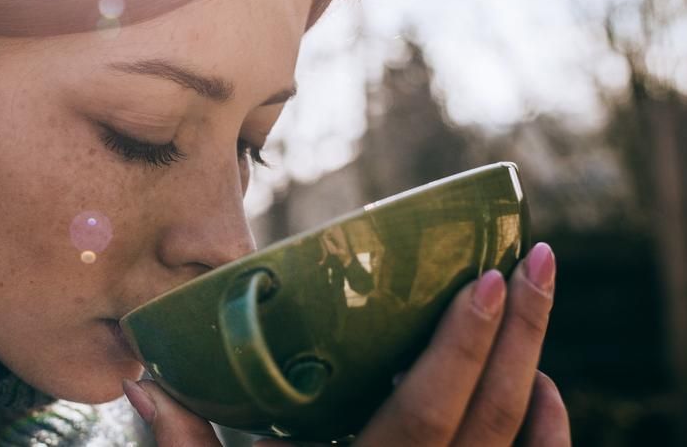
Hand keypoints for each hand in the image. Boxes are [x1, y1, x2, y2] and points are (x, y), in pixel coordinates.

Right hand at [121, 242, 569, 445]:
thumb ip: (185, 444)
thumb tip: (138, 377)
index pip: (429, 410)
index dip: (461, 346)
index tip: (487, 280)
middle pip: (493, 413)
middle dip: (521, 333)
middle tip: (537, 259)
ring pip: (519, 442)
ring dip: (534, 370)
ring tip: (535, 302)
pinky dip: (548, 435)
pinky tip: (545, 390)